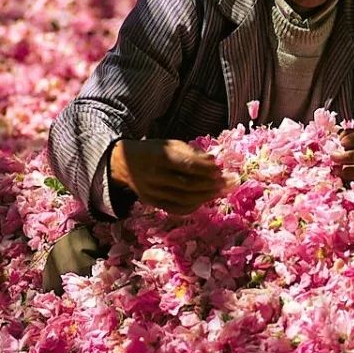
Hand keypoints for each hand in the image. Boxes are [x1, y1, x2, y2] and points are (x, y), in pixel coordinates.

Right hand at [110, 139, 232, 214]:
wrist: (124, 164)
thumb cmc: (154, 151)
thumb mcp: (170, 144)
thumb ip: (192, 153)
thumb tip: (214, 161)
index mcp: (157, 156)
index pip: (186, 165)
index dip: (205, 169)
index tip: (220, 170)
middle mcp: (153, 176)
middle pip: (187, 185)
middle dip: (212, 185)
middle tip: (230, 182)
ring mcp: (152, 192)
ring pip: (184, 199)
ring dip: (207, 196)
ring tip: (222, 191)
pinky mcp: (152, 203)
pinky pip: (176, 208)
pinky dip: (194, 205)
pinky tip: (206, 199)